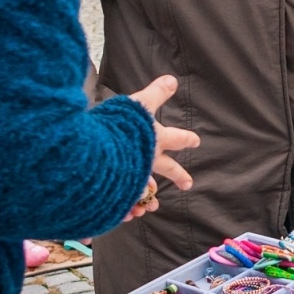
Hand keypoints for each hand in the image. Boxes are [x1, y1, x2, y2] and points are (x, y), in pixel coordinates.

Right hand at [125, 75, 199, 218]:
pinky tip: (127, 214)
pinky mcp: (117, 190)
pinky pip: (124, 202)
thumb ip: (155, 93)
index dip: (186, 139)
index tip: (195, 141)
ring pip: (146, 189)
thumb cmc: (120, 127)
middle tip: (188, 184)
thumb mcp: (138, 104)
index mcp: (155, 140)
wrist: (97, 153)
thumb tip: (173, 79)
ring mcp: (134, 177)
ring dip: (149, 196)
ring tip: (152, 206)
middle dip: (179, 175)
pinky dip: (126, 208)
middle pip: (168, 169)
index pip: (176, 139)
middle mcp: (147, 161)